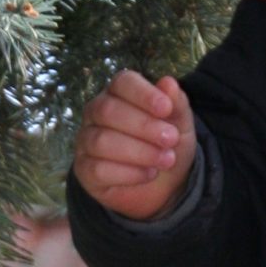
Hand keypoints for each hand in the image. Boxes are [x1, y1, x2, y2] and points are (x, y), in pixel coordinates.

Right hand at [71, 71, 195, 219]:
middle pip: (107, 110)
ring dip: (139, 152)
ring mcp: (86, 141)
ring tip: (166, 159)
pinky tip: (150, 173)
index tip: (166, 108)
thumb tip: (168, 82)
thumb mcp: (180, 123)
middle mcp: (96, 112)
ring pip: (101, 141)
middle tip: (171, 139)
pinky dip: (129, 173)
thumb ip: (176, 103)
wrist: (165, 184)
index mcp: (119, 93)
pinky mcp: (85, 170)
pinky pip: (98, 170)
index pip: (122, 83)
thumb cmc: (168, 144)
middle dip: (143, 126)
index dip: (143, 94)